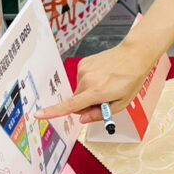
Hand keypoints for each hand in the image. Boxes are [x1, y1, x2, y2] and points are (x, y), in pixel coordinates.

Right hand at [36, 41, 155, 123]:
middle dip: (86, 104)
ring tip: (107, 83)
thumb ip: (100, 113)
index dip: (53, 112)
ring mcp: (84, 70)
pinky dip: (90, 81)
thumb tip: (81, 119)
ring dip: (89, 92)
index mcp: (96, 92)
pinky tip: (103, 75)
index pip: (70, 106)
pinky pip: (82, 79)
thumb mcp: (121, 103)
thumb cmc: (131, 79)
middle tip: (105, 98)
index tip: (38, 115)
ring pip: (80, 90)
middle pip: (77, 101)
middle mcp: (87, 80)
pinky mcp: (84, 62)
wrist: (135, 54)